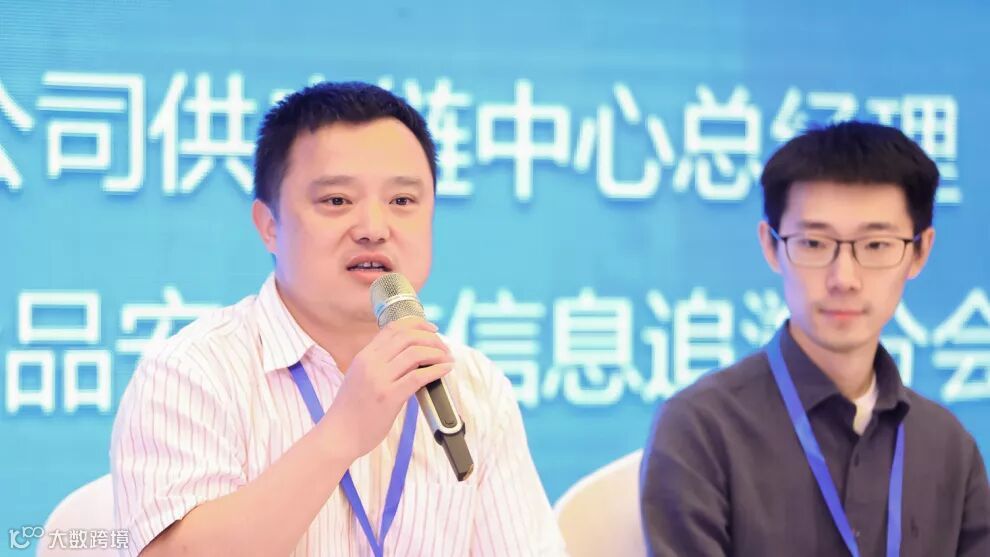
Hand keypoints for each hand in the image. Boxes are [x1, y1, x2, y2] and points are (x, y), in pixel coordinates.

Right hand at [321, 317, 452, 461]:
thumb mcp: (360, 377)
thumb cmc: (352, 410)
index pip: (393, 328)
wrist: (339, 434)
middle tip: (444, 347)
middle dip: (431, 338)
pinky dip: (436, 370)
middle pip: (407, 337)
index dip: (417, 324)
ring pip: (415, 353)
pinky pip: (418, 376)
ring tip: (447, 358)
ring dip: (437, 353)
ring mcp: (379, 379)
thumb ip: (380, 364)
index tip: (432, 329)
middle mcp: (371, 363)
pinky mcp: (389, 397)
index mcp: (364, 356)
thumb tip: (411, 356)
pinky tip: (445, 370)